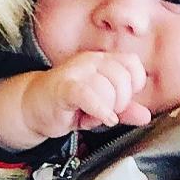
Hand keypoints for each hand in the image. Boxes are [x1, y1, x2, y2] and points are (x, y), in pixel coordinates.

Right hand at [22, 51, 150, 138]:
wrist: (32, 106)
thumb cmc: (67, 103)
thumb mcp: (101, 106)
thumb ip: (124, 110)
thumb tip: (146, 116)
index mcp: (101, 61)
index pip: (132, 63)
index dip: (135, 84)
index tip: (125, 98)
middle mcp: (89, 62)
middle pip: (123, 78)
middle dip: (121, 101)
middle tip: (108, 111)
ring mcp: (76, 72)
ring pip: (108, 89)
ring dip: (106, 109)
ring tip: (93, 115)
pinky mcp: (63, 87)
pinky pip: (88, 95)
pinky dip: (100, 110)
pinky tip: (104, 118)